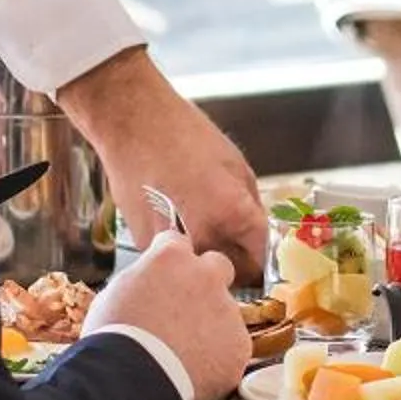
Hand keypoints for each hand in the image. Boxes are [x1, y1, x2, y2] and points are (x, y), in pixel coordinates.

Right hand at [55, 48, 263, 273]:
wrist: (132, 124)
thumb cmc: (183, 135)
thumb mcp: (236, 164)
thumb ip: (251, 206)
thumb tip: (258, 234)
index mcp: (233, 215)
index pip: (263, 259)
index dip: (268, 258)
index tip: (267, 256)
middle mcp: (204, 238)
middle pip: (235, 275)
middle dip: (240, 264)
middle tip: (237, 245)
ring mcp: (173, 247)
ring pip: (201, 274)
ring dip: (208, 262)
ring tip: (202, 231)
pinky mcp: (147, 247)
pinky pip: (174, 262)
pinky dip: (180, 253)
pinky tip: (177, 224)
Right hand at [88, 231, 248, 399]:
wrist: (129, 383)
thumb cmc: (113, 341)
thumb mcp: (115, 292)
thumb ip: (143, 277)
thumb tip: (149, 279)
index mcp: (171, 258)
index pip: (178, 241)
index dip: (172, 259)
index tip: (168, 273)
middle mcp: (206, 276)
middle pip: (217, 266)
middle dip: (207, 281)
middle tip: (187, 309)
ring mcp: (227, 310)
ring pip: (226, 311)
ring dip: (211, 325)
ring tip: (182, 353)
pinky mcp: (239, 345)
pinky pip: (233, 346)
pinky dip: (219, 357)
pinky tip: (195, 371)